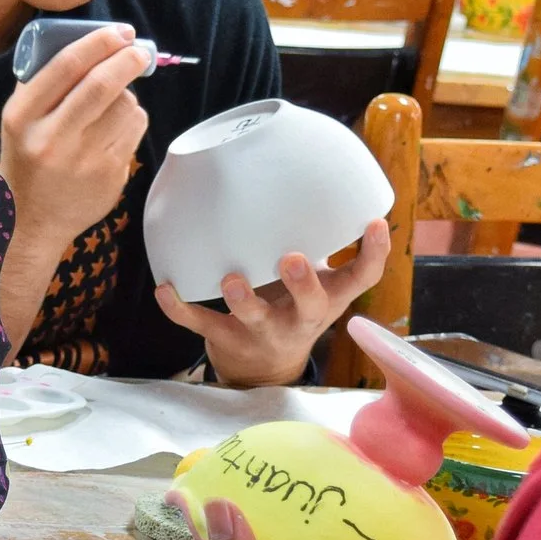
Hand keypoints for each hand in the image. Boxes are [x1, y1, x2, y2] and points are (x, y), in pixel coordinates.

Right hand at [0, 24, 151, 346]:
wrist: (31, 221)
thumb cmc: (28, 159)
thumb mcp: (18, 120)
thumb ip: (44, 83)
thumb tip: (90, 43)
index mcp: (23, 117)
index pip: (66, 66)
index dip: (99, 42)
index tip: (118, 32)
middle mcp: (51, 139)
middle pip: (102, 84)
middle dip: (127, 60)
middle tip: (139, 51)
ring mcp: (83, 161)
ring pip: (125, 108)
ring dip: (130, 95)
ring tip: (117, 100)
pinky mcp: (109, 177)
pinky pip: (134, 132)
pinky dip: (132, 119)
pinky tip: (117, 126)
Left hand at [154, 216, 389, 387]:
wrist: (264, 368)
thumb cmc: (292, 304)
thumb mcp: (317, 282)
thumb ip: (317, 240)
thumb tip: (317, 171)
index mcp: (328, 298)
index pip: (362, 279)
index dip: (374, 253)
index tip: (375, 223)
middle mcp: (301, 317)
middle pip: (310, 305)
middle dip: (302, 284)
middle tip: (293, 259)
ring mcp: (264, 331)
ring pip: (255, 319)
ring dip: (244, 299)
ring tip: (231, 279)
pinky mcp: (227, 338)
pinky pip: (202, 324)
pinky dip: (180, 309)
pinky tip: (164, 289)